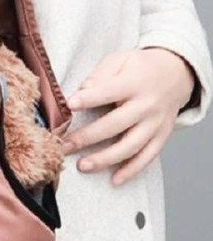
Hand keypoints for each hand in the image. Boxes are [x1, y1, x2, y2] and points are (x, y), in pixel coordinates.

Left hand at [60, 48, 195, 185]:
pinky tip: (114, 180)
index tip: (69, 104)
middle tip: (64, 145)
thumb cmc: (140, 67)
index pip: (109, 92)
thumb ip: (101, 75)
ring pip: (131, 146)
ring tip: (82, 166)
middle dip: (87, 137)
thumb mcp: (120, 60)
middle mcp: (147, 105)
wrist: (176, 74)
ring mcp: (155, 124)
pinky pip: (147, 157)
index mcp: (134, 83)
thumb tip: (82, 89)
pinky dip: (132, 170)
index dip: (89, 98)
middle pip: (116, 125)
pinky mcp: (161, 136)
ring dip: (105, 159)